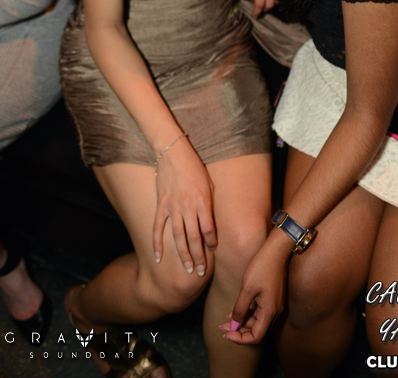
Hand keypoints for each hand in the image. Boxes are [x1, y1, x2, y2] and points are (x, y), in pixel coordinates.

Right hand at [152, 136, 216, 275]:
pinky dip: (157, 244)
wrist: (173, 152)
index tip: (213, 250)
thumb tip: (211, 221)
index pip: (209, 229)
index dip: (212, 242)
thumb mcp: (209, 183)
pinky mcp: (161, 205)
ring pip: (178, 237)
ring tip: (187, 270)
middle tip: (201, 272)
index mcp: (203, 201)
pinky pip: (158, 228)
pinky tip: (158, 258)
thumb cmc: (195, 166)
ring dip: (183, 255)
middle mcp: (188, 207)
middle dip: (199, 257)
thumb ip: (210, 203)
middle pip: (194, 238)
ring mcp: (173, 207)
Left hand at [221, 235, 289, 344]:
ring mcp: (275, 304)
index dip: (240, 339)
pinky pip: (261, 311)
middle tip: (222, 326)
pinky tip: (237, 309)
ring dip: (243, 321)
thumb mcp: (247, 288)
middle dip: (239, 331)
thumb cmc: (262, 267)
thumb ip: (240, 309)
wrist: (276, 250)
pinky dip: (249, 313)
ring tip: (227, 318)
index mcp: (269, 311)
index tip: (226, 333)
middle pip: (257, 330)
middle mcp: (275, 311)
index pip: (256, 337)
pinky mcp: (273, 297)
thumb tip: (234, 325)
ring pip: (258, 321)